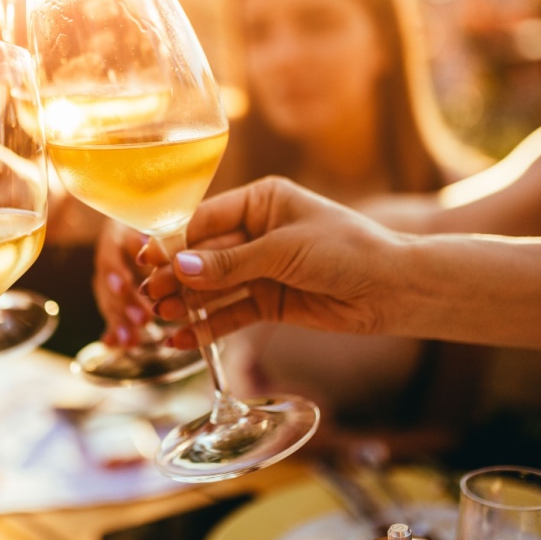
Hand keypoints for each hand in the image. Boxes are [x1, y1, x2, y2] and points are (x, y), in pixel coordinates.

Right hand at [92, 219, 151, 347]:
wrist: (137, 217)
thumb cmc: (152, 220)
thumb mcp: (153, 222)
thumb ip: (156, 236)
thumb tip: (152, 243)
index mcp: (115, 239)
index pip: (111, 257)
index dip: (116, 272)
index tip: (124, 284)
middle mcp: (107, 260)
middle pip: (109, 285)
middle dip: (124, 304)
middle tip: (142, 320)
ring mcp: (108, 279)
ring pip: (110, 302)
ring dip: (120, 322)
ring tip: (131, 341)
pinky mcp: (114, 295)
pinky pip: (112, 314)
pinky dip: (114, 331)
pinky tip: (115, 345)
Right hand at [138, 176, 399, 347]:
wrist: (393, 289)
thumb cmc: (346, 250)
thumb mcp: (284, 250)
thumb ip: (230, 262)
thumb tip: (180, 267)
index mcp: (262, 201)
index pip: (207, 218)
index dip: (176, 240)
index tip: (147, 258)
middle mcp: (258, 232)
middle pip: (206, 254)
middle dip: (178, 275)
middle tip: (149, 294)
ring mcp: (262, 268)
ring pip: (215, 286)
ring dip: (187, 301)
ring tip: (159, 317)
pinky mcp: (270, 301)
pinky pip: (231, 313)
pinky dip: (209, 325)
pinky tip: (183, 338)